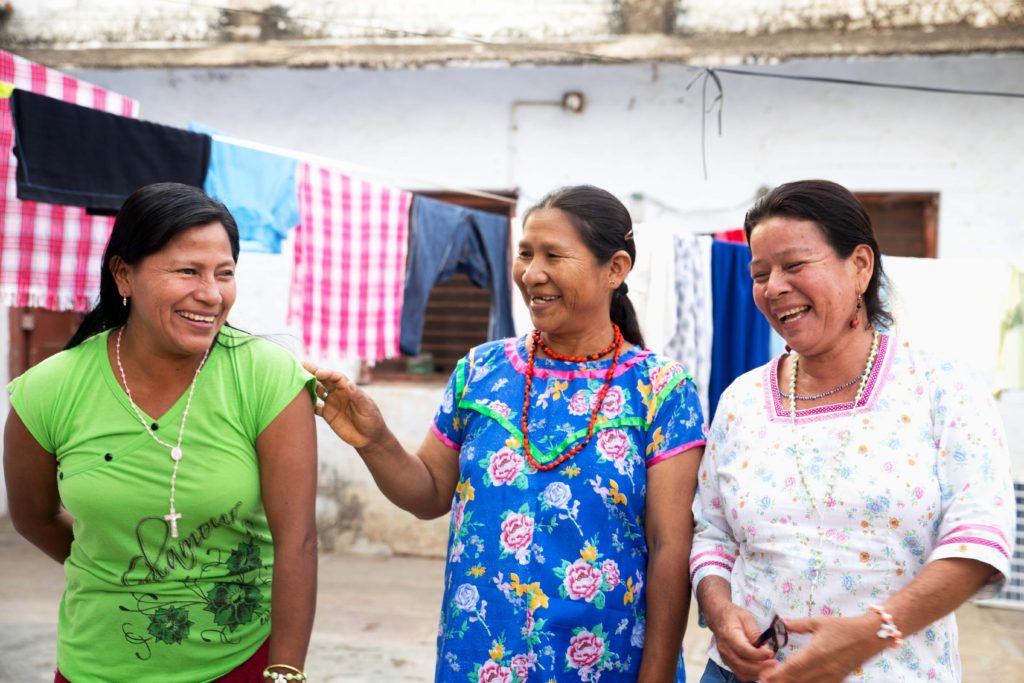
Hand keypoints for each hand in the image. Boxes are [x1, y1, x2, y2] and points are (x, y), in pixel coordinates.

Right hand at [303, 362, 385, 448]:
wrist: (369, 438)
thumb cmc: (372, 420)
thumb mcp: (366, 408)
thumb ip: (357, 397)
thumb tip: (349, 384)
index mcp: (349, 389)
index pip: (336, 377)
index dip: (327, 373)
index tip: (318, 373)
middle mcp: (338, 393)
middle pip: (323, 380)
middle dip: (312, 372)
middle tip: (299, 366)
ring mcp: (332, 403)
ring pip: (317, 390)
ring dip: (307, 386)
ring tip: (294, 381)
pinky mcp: (327, 414)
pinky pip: (314, 406)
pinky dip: (306, 403)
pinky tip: (297, 402)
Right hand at [706, 603, 776, 681]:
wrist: (719, 618)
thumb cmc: (734, 616)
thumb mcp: (747, 618)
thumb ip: (755, 633)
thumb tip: (765, 647)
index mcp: (729, 635)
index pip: (743, 649)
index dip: (758, 655)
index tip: (771, 654)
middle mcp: (725, 649)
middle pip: (743, 665)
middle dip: (761, 667)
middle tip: (775, 663)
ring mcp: (725, 658)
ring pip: (742, 673)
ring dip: (758, 673)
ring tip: (771, 667)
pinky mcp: (728, 663)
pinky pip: (741, 674)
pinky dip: (753, 675)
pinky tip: (762, 669)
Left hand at [760, 614, 883, 682]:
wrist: (870, 636)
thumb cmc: (844, 627)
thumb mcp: (819, 622)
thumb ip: (799, 624)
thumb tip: (782, 621)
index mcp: (815, 653)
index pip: (791, 667)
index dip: (776, 674)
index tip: (764, 677)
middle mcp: (822, 668)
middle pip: (796, 680)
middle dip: (780, 682)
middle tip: (765, 681)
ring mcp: (831, 676)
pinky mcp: (839, 680)